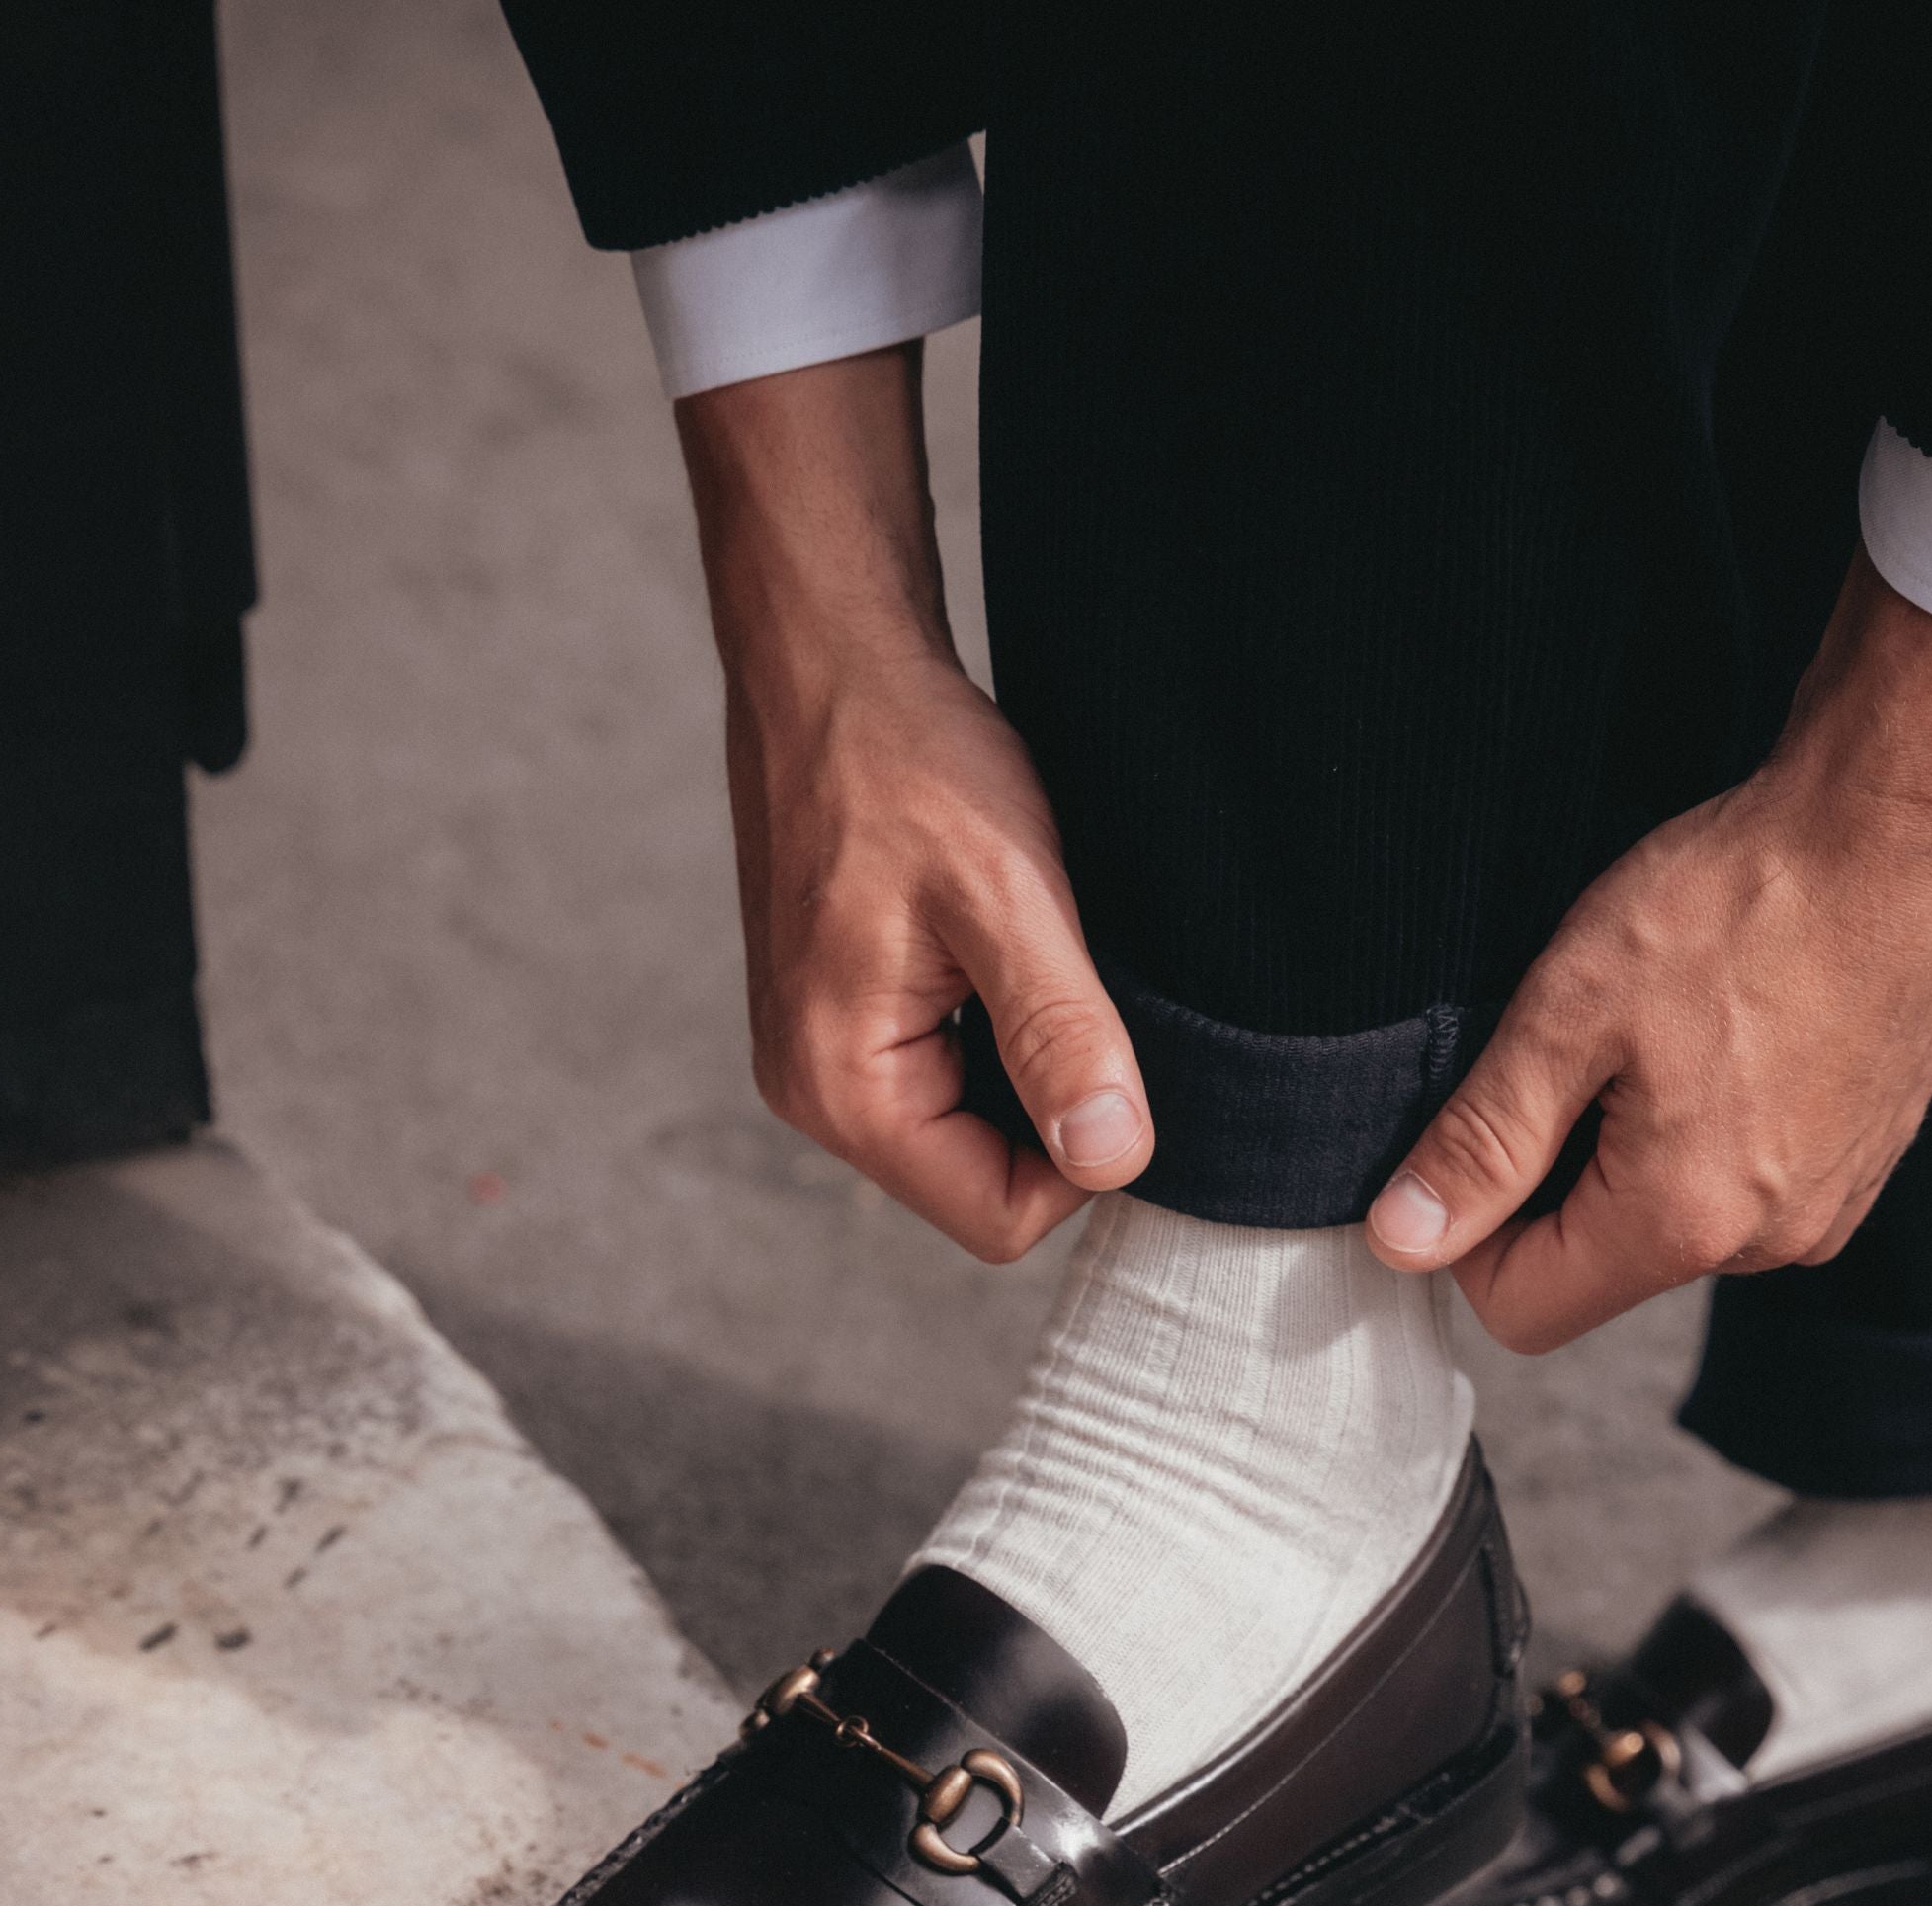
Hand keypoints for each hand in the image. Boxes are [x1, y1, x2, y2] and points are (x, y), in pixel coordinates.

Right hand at [677, 348, 1150, 1261]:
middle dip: (1054, 1106)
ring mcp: (822, 1057)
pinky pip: (949, 1072)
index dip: (1084, 1157)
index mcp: (842, 1089)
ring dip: (1029, 1060)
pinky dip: (998, 1026)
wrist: (829, 662)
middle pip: (983, 1183)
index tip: (1115, 1048)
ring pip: (974, 1128)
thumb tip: (1113, 1159)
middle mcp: (815, 1093)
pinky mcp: (842, 1016)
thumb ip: (1060, 1036)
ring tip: (1035, 951)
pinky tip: (1005, 945)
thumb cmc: (907, 760)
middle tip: (1082, 985)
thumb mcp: (1008, 896)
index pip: (998, 1218)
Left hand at [1363, 551, 1931, 1348]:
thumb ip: (1483, 1142)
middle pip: (1599, 1270)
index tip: (1482, 1130)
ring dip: (1635, 1152)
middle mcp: (1766, 1245)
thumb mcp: (1571, 1012)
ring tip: (1664, 1031)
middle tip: (1578, 1054)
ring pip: (1673, 1225)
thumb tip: (1400, 1240)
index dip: (1469, 1236)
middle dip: (1556, 1185)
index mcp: (1682, 1222)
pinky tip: (1727, 1032)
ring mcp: (1828, 1207)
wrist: (1903, 826)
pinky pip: (1746, 1186)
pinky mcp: (1861, 1162)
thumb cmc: (1742, 902)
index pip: (1522, 1309)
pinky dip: (1712, 1130)